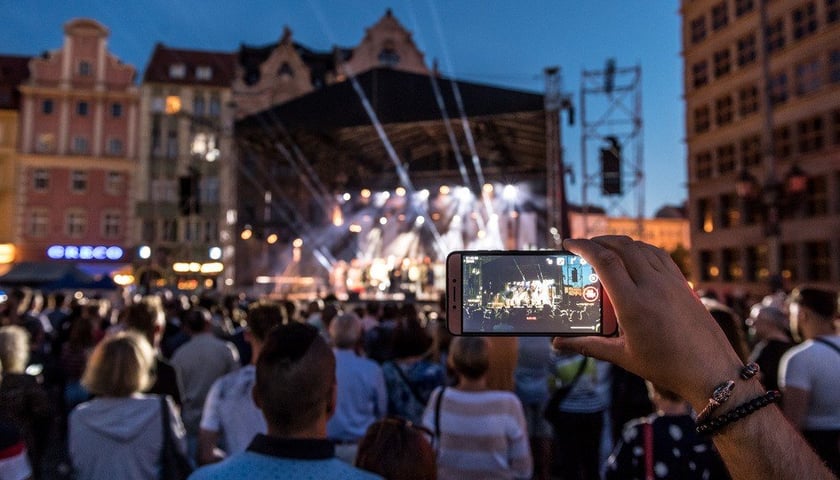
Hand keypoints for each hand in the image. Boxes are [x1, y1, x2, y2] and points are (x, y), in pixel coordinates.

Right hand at [554, 236, 744, 408]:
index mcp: (633, 304)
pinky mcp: (683, 284)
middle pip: (621, 246)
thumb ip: (587, 345)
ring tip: (605, 249)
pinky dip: (640, 249)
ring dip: (619, 243)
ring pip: (640, 247)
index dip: (583, 247)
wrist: (711, 371)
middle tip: (582, 247)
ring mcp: (670, 282)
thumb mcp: (622, 356)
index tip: (569, 245)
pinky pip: (659, 255)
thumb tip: (558, 344)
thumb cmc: (666, 366)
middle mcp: (652, 286)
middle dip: (598, 241)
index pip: (604, 261)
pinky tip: (634, 256)